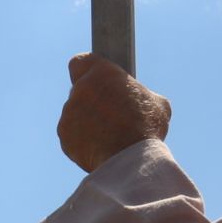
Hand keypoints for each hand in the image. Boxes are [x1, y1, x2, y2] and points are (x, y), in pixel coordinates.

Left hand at [57, 54, 170, 172]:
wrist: (129, 160)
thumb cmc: (146, 129)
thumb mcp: (157, 104)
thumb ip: (142, 96)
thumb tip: (143, 102)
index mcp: (100, 73)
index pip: (80, 62)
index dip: (87, 70)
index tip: (96, 79)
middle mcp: (79, 90)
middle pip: (80, 92)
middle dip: (91, 101)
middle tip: (111, 114)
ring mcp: (68, 115)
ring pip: (75, 116)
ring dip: (86, 123)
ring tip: (109, 136)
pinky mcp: (64, 138)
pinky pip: (72, 137)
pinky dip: (82, 142)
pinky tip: (100, 149)